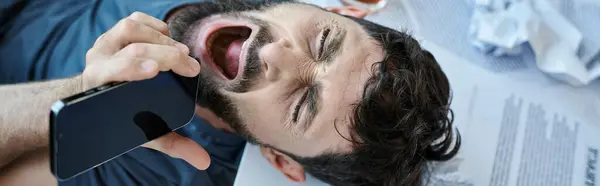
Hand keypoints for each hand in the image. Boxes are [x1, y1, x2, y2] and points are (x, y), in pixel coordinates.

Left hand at [82, 12, 209, 169]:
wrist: (93, 97)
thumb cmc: (122, 116)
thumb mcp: (145, 133)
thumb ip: (174, 145)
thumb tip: (203, 160)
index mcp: (98, 85)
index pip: (112, 70)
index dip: (133, 66)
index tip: (156, 70)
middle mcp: (97, 60)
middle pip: (131, 48)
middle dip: (166, 55)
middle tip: (190, 66)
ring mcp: (105, 43)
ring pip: (131, 29)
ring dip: (160, 38)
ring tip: (180, 53)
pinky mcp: (114, 32)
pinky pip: (134, 20)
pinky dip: (154, 25)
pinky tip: (167, 37)